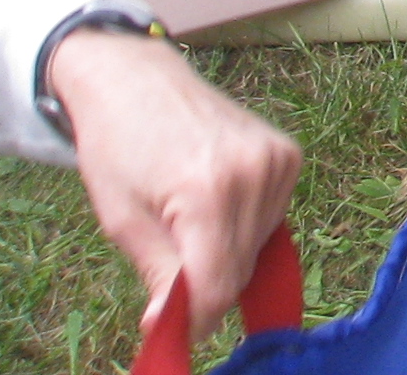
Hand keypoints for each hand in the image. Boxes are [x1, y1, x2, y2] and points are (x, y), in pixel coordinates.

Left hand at [46, 25, 299, 345]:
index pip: (218, 285)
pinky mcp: (289, 153)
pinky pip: (272, 218)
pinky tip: (214, 208)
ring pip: (259, 248)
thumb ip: (158, 274)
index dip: (195, 318)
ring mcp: (278, 160)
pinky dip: (244, 229)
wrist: (137, 80)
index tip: (171, 324)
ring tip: (187, 227)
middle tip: (169, 273)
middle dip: (206, 288)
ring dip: (226, 258)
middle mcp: (255, 173)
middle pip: (241, 270)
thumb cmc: (117, 148)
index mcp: (206, 191)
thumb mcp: (122, 220)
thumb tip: (169, 327)